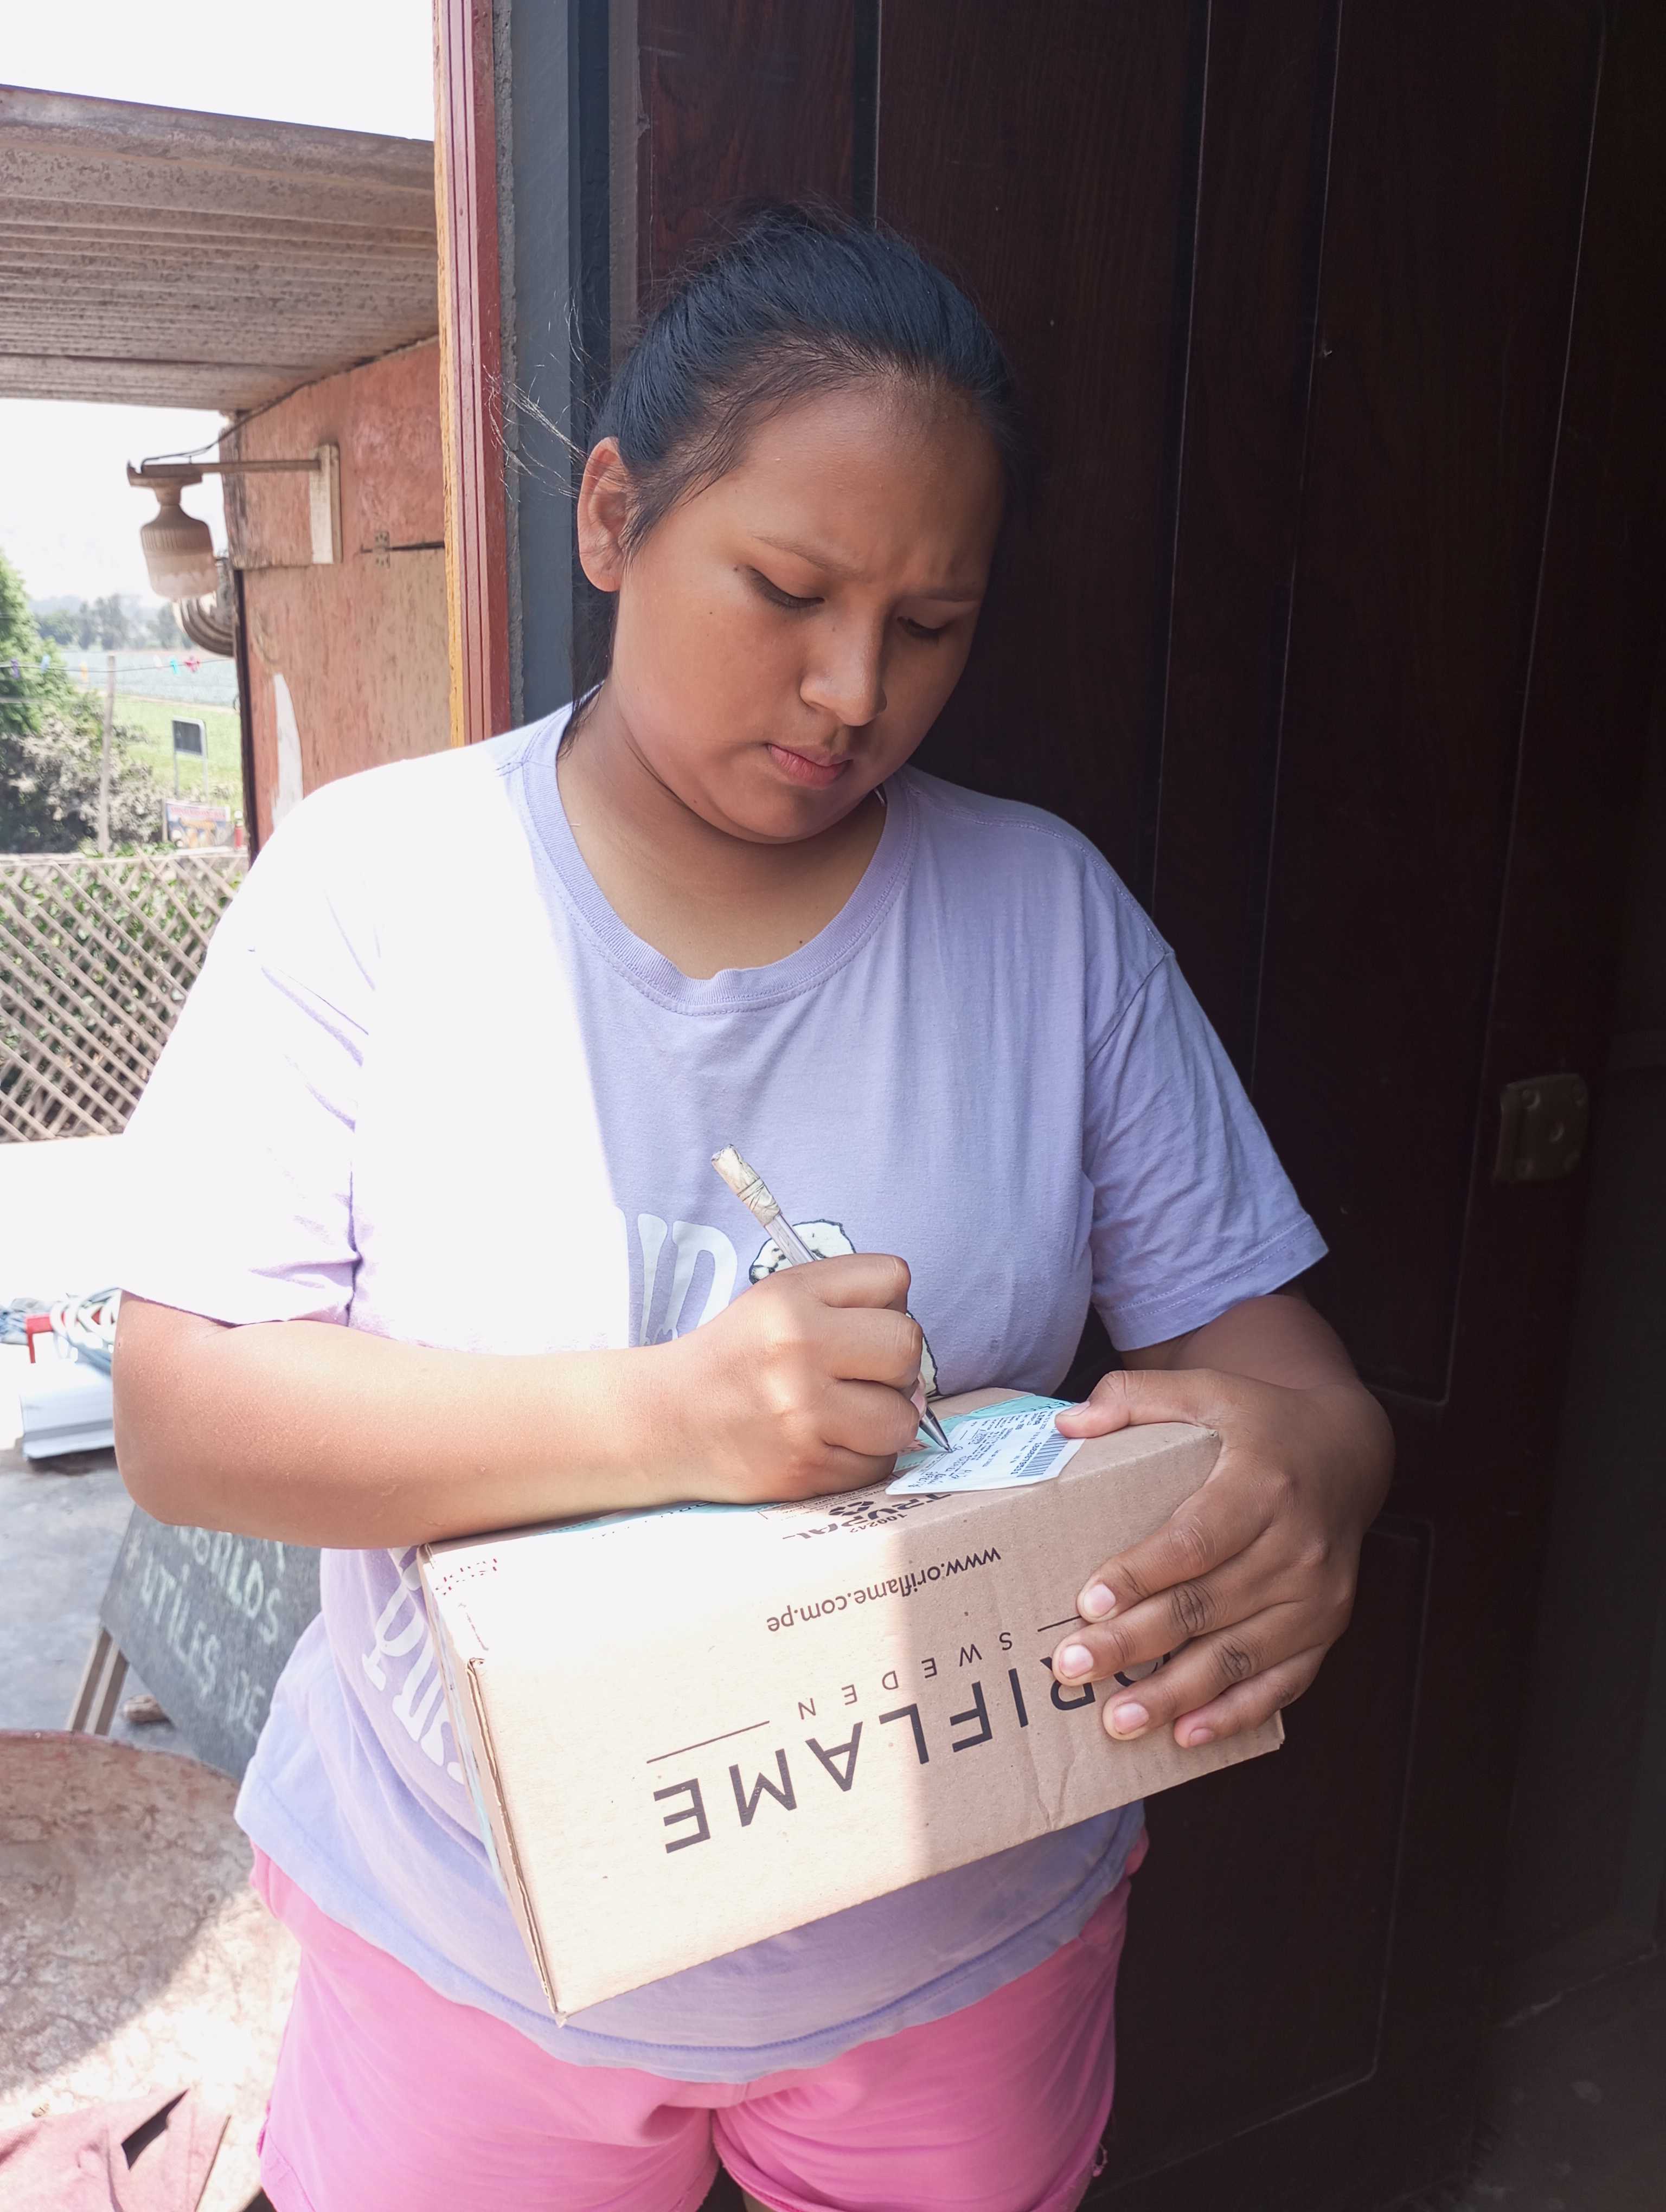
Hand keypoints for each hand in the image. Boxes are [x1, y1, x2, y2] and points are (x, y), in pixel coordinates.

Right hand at [659, 1252, 925, 1504]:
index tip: (861, 1325)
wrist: (665, 1421)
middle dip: (895, 1364)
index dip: (887, 1303)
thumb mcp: (776, 1300)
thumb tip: (915, 1359)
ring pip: (903, 1416)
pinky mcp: (805, 1469)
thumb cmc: (735, 1358)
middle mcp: (797, 1350)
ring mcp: (802, 1415)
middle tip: (861, 1375)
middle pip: (906, 1346)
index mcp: (791, 1298)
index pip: (893, 1277)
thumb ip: (846, 1302)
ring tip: (848, 1415)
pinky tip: (829, 1444)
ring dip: (886, 1419)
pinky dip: (864, 1458)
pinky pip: (879, 1465)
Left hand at [1048, 1367, 1392, 1746]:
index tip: (1087, 1603)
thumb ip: (1135, 1397)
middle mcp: (1297, 1545)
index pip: (1195, 1539)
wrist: (1349, 1451)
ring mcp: (1317, 1595)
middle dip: (1135, 1642)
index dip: (1141, 1574)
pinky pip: (1282, 1682)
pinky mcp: (1326, 1627)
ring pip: (1238, 1654)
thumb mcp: (1206, 1388)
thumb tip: (1066, 1426)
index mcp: (1263, 1483)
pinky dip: (1236, 1714)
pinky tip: (1187, 1734)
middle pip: (1206, 1605)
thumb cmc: (1263, 1423)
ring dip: (1176, 1693)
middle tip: (1074, 1666)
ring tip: (1116, 1719)